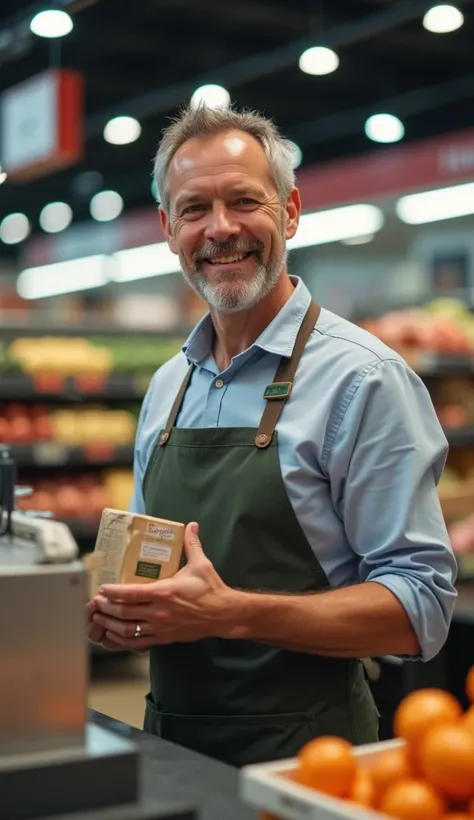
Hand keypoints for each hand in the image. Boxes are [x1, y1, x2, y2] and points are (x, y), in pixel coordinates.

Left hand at [91, 522, 237, 650]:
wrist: (223, 614)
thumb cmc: (211, 589)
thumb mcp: (201, 564)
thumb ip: (192, 544)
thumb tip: (192, 525)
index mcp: (165, 592)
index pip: (131, 593)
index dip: (112, 592)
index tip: (102, 588)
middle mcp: (159, 612)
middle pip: (124, 612)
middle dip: (105, 608)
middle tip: (94, 602)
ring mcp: (160, 627)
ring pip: (127, 630)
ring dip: (109, 625)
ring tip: (98, 617)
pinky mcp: (163, 638)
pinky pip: (137, 643)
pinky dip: (120, 641)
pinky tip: (111, 636)